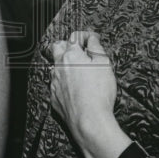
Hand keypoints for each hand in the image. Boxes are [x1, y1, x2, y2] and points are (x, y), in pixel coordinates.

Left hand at [48, 30, 121, 157]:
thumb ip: (96, 47)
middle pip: (57, 47)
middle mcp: (59, 66)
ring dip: (65, 65)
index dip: (85, 36)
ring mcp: (54, 82)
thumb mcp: (104, 64)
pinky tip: (75, 88)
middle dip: (67, 46)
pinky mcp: (54, 97)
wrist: (89, 121)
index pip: (74, 37)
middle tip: (80, 52)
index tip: (92, 39)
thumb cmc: (99, 93)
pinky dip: (64, 83)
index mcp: (71, 55)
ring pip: (55, 66)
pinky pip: (56, 85)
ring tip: (79, 71)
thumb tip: (91, 39)